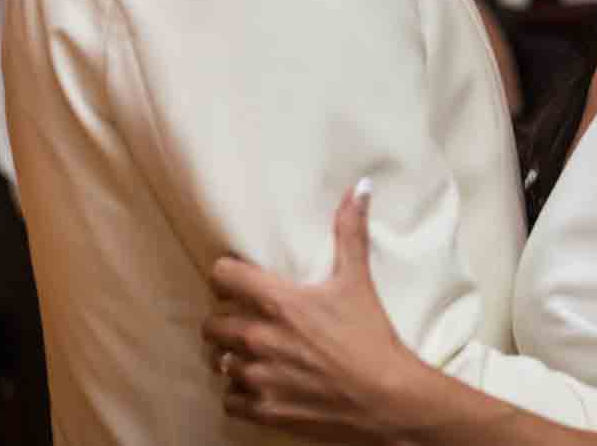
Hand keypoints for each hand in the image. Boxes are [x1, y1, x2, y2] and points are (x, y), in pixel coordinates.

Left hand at [202, 182, 420, 442]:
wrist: (385, 399)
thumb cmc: (370, 338)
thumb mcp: (358, 281)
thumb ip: (351, 232)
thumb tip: (361, 186)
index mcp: (279, 303)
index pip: (223, 276)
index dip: (226, 275)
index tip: (236, 279)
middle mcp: (260, 339)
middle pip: (212, 323)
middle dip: (224, 318)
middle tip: (242, 318)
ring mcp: (259, 377)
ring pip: (218, 361)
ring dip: (230, 356)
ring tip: (247, 353)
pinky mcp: (264, 409)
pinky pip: (229, 399)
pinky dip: (238, 392)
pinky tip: (255, 384)